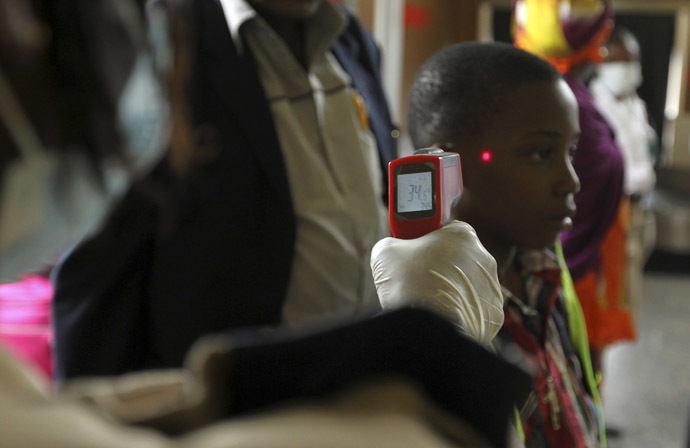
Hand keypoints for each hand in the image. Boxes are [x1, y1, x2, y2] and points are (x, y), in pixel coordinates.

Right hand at [370, 221, 503, 344]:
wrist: (428, 327)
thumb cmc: (409, 283)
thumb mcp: (385, 252)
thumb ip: (392, 243)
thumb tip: (392, 249)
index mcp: (462, 235)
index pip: (447, 230)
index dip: (428, 240)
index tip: (415, 251)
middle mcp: (484, 257)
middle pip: (458, 258)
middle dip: (440, 267)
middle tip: (417, 279)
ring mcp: (492, 288)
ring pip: (467, 285)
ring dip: (451, 290)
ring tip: (428, 301)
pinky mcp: (494, 315)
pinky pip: (475, 309)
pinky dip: (460, 312)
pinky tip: (442, 316)